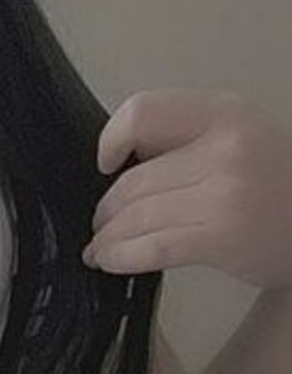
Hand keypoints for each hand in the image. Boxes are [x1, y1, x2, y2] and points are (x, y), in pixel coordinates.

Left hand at [81, 87, 291, 289]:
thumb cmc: (277, 185)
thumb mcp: (239, 138)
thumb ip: (188, 139)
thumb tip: (122, 161)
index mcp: (223, 112)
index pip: (142, 112)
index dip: (112, 139)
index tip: (106, 164)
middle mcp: (223, 145)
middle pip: (135, 178)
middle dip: (107, 209)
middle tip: (101, 224)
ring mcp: (224, 191)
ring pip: (137, 215)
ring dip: (108, 237)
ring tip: (100, 249)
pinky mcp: (221, 236)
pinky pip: (153, 246)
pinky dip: (121, 257)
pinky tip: (110, 262)